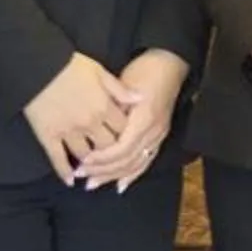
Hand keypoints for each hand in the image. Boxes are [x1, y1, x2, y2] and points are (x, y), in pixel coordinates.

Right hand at [23, 52, 136, 180]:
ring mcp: (68, 132)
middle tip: (113, 157)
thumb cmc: (69, 64)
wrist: (37, 64)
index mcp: (104, 107)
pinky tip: (70, 180)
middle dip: (113, 153)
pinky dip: (64, 171)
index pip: (124, 130)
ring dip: (91, 164)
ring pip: (86, 156)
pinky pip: (57, 158)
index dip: (128, 135)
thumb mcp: (99, 71)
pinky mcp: (48, 135)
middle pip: (108, 147)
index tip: (128, 139)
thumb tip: (141, 99)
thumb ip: (120, 89)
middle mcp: (89, 123)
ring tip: (94, 168)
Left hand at [73, 49, 188, 190]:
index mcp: (144, 119)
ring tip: (94, 183)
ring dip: (114, 175)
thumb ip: (112, 109)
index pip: (122, 149)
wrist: (169, 65)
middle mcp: (154, 132)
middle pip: (127, 160)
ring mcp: (159, 136)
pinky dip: (133, 174)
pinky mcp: (160, 137)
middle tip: (82, 176)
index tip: (83, 162)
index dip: (102, 159)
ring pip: (136, 164)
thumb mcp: (123, 85)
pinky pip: (146, 161)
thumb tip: (95, 131)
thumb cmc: (144, 71)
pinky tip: (120, 185)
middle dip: (103, 171)